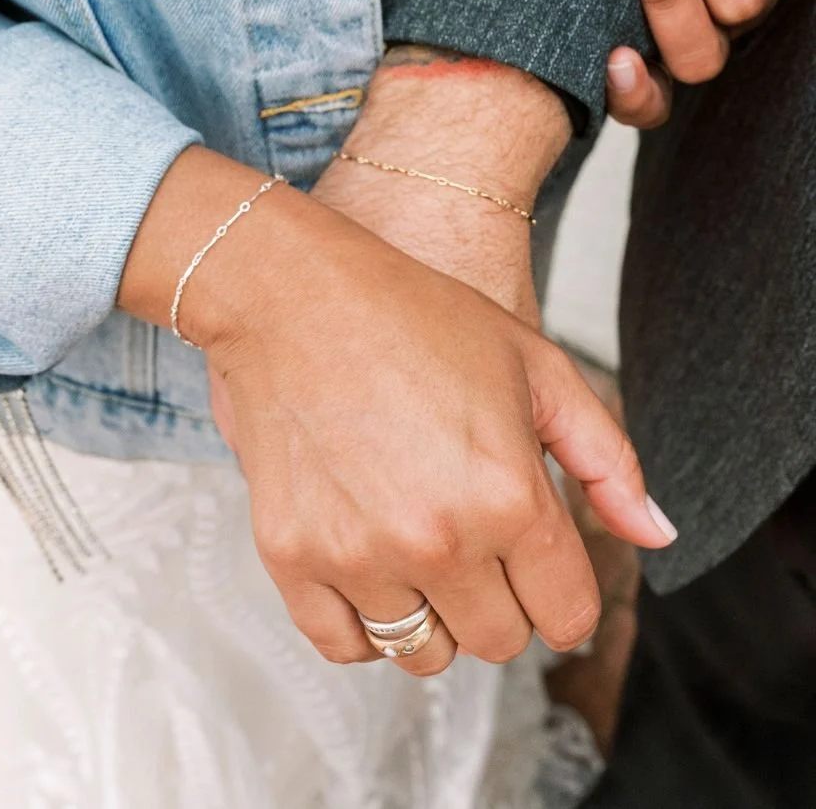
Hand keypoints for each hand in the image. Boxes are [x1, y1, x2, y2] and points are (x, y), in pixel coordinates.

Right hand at [198, 181, 674, 677]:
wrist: (295, 294)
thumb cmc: (414, 315)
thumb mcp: (536, 367)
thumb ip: (606, 459)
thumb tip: (656, 534)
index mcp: (510, 496)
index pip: (566, 616)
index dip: (559, 590)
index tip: (536, 562)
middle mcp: (438, 540)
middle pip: (498, 641)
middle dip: (500, 598)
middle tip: (474, 537)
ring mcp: (359, 554)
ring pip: (424, 653)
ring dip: (433, 613)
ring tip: (418, 546)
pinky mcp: (292, 556)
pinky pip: (344, 644)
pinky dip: (362, 622)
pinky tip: (369, 565)